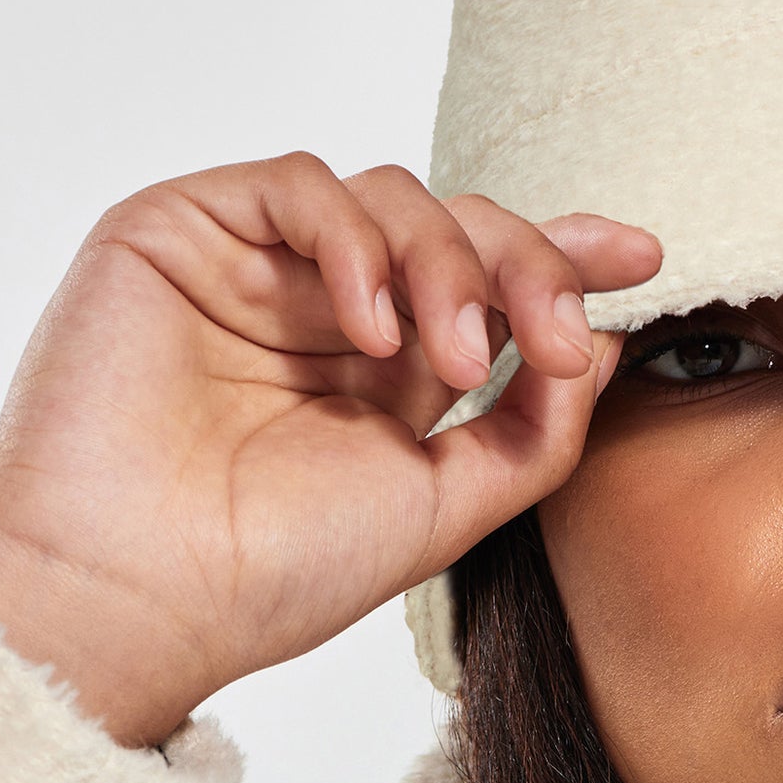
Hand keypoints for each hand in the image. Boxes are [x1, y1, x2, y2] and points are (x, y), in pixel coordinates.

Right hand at [0, 155, 660, 745]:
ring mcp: (258, 270)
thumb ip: (533, 430)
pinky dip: (355, 244)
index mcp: (387, 377)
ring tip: (448, 361)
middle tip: (549, 340)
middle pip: (457, 229)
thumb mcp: (448, 506)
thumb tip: (601, 344)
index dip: (563, 259)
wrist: (140, 595)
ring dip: (447, 266)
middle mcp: (327, 315)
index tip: (641, 258)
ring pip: (391, 197)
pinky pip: (302, 187)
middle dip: (524, 268)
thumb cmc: (276, 571)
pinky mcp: (185, 233)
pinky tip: (371, 332)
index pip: (489, 287)